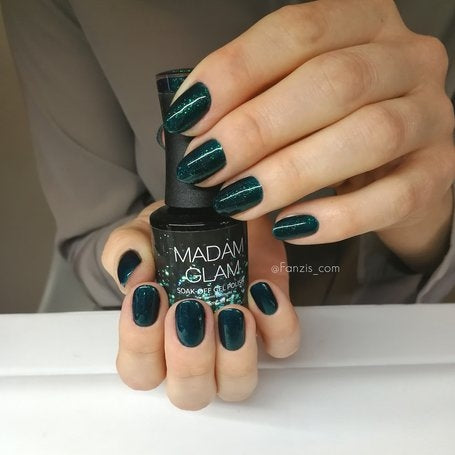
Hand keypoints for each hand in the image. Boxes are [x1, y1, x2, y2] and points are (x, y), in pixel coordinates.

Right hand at [101, 201, 299, 409]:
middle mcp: (195, 351)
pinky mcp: (271, 325)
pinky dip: (276, 325)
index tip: (153, 294)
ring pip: (236, 386)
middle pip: (189, 394)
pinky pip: (281, 347)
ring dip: (234, 355)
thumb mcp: (142, 233)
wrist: (215, 216)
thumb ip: (126, 249)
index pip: (140, 372)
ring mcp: (235, 343)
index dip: (142, 345)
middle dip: (189, 359)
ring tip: (231, 308)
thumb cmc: (174, 236)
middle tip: (191, 308)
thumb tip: (133, 275)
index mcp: (155, 338)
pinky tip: (262, 290)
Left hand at [167, 0, 454, 270]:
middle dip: (256, 129)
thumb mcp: (295, 98)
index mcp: (364, 22)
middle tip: (205, 166)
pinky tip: (290, 227)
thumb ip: (254, 102)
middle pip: (333, 83)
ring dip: (289, 173)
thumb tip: (194, 130)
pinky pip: (391, 198)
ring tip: (237, 200)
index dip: (236, 72)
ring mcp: (430, 116)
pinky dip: (335, 218)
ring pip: (367, 135)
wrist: (398, 167)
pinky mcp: (437, 174)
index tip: (189, 116)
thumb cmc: (333, 126)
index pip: (298, 30)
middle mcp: (407, 60)